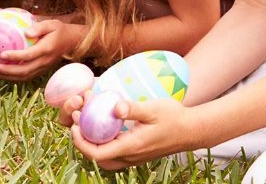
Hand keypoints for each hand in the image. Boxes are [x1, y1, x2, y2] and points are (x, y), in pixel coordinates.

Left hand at [0, 19, 72, 81]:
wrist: (71, 42)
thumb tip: (26, 32)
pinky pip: (26, 76)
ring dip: (8, 76)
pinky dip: (13, 77)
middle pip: (24, 71)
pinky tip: (2, 73)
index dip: (15, 56)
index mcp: (47, 49)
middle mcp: (45, 61)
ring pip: (24, 76)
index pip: (29, 55)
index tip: (1, 54)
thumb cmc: (59, 30)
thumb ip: (40, 27)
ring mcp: (43, 68)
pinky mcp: (41, 71)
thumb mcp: (52, 24)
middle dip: (7, 71)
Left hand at [70, 98, 201, 169]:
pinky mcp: (137, 154)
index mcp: (131, 146)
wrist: (191, 130)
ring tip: (88, 124)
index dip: (81, 141)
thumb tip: (115, 106)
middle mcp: (130, 156)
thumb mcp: (154, 108)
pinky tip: (105, 126)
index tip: (74, 124)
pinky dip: (104, 143)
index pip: (97, 153)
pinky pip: (114, 154)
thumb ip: (134, 108)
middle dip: (83, 141)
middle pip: (97, 158)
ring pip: (105, 158)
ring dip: (93, 143)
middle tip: (78, 120)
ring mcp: (134, 157)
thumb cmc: (174, 117)